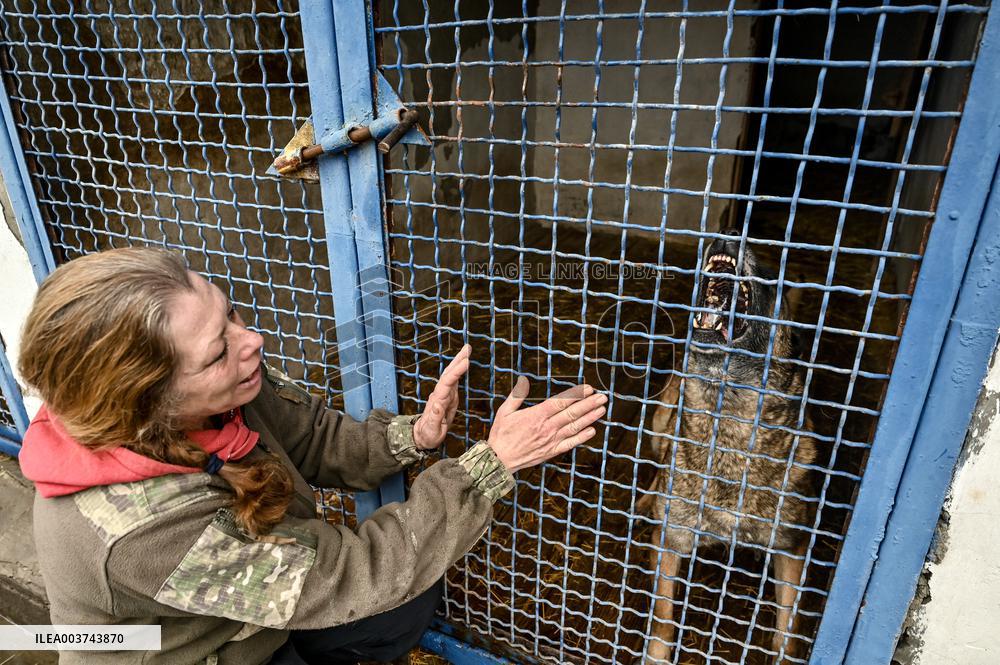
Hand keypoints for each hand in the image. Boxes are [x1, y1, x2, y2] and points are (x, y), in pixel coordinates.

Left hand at [413, 344, 470, 449]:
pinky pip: (453, 381)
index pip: (447, 382)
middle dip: (458, 360)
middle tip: (468, 348)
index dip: (457, 372)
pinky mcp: (447, 397)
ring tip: (467, 350)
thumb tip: (437, 404)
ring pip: (451, 375)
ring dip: (458, 362)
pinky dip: (458, 371)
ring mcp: (444, 394)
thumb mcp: (431, 429)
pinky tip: (463, 364)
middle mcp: (440, 394)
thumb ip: (434, 417)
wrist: (423, 436)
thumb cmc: (428, 434)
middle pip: (449, 373)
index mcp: (438, 400)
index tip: (466, 362)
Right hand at [487, 376, 606, 472]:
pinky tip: (592, 431)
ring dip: (590, 418)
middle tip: (603, 396)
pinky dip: (582, 437)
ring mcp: (551, 440)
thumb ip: (516, 396)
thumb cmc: (501, 434)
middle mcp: (547, 427)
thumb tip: (523, 380)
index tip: (588, 388)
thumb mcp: (504, 411)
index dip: (577, 395)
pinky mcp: (551, 451)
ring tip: (602, 410)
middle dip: (589, 404)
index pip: (561, 402)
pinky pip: (570, 444)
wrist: (499, 459)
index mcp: (536, 415)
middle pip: (572, 413)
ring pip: (574, 427)